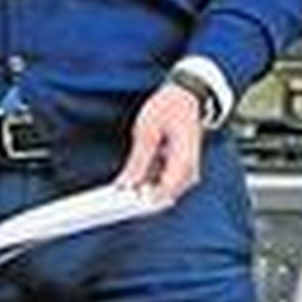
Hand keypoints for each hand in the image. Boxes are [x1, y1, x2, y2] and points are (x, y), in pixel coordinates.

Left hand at [116, 81, 204, 202]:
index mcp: (183, 160)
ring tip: (118, 189)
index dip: (139, 203)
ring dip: (140, 192)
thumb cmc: (169, 108)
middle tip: (112, 199)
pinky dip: (145, 184)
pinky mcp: (179, 171)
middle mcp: (188, 171)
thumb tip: (126, 185)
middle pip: (161, 198)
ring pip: (160, 194)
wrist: (186, 97)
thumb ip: (138, 161)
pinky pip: (161, 185)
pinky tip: (129, 181)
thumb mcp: (147, 130)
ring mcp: (185, 173)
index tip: (118, 205)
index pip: (162, 192)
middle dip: (137, 200)